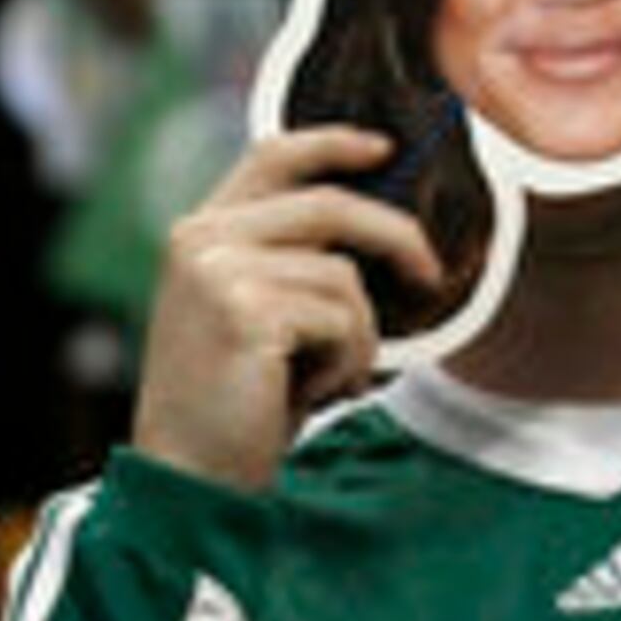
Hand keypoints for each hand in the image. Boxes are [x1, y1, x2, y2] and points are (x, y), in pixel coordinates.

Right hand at [131, 129, 445, 492]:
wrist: (190, 478)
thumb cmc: (234, 406)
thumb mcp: (257, 318)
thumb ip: (291, 263)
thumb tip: (381, 232)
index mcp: (199, 233)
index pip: (272, 156)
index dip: (333, 143)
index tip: (385, 148)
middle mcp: (202, 239)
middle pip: (331, 207)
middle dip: (395, 239)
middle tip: (430, 274)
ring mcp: (219, 271)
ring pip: (344, 277)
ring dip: (357, 337)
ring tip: (326, 380)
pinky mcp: (245, 310)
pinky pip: (341, 318)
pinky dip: (347, 363)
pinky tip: (311, 395)